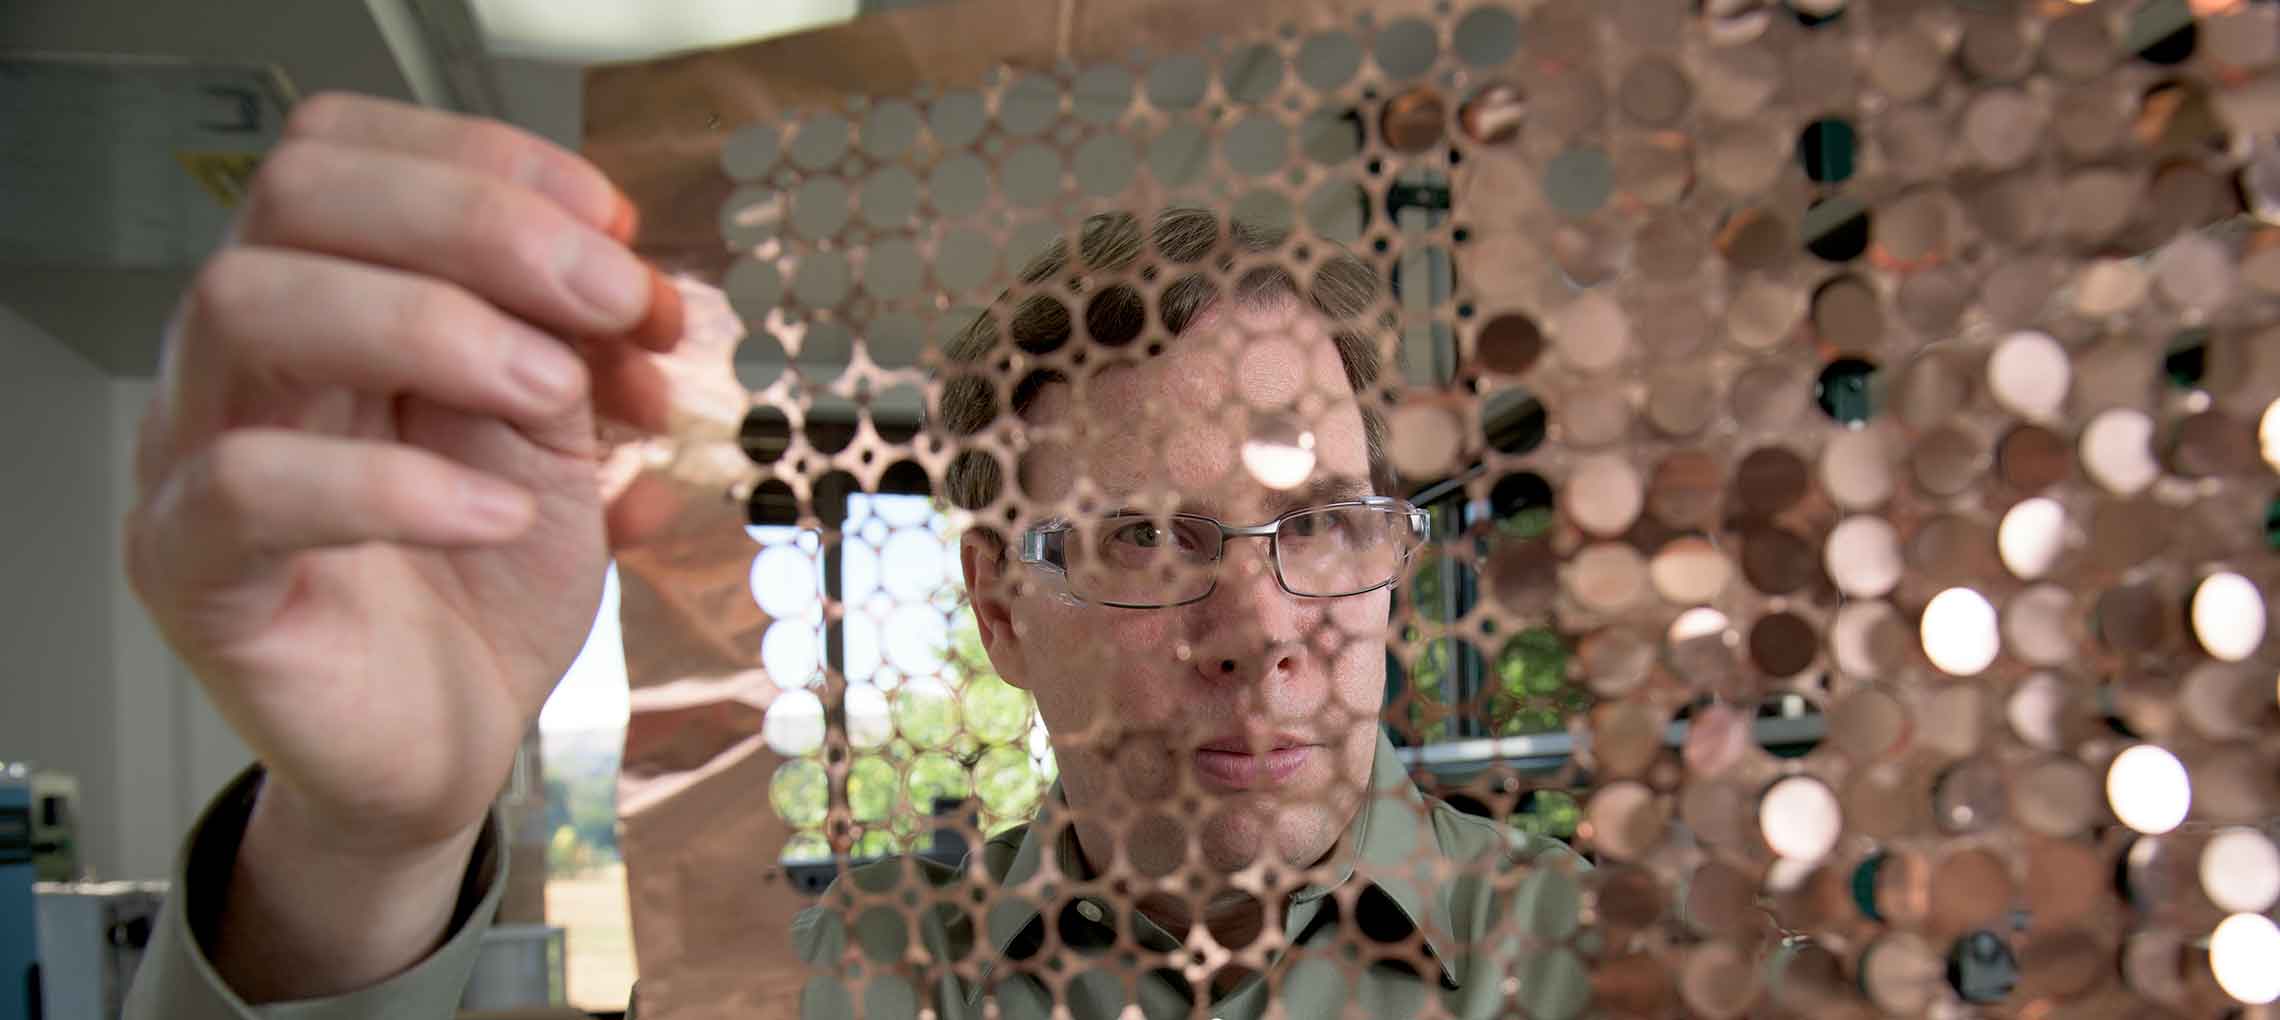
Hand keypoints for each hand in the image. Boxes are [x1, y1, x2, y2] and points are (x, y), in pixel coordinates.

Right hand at [125, 93, 681, 859]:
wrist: (449, 743)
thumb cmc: (483, 583)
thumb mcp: (562, 440)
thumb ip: (572, 345)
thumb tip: (622, 272)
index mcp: (328, 296)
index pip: (350, 150)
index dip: (488, 162)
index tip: (614, 226)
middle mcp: (247, 356)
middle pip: (298, 195)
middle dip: (478, 223)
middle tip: (608, 298)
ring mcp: (198, 453)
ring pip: (248, 306)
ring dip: (431, 324)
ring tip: (549, 394)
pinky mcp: (193, 569)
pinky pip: (247, 487)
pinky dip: (394, 485)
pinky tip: (499, 513)